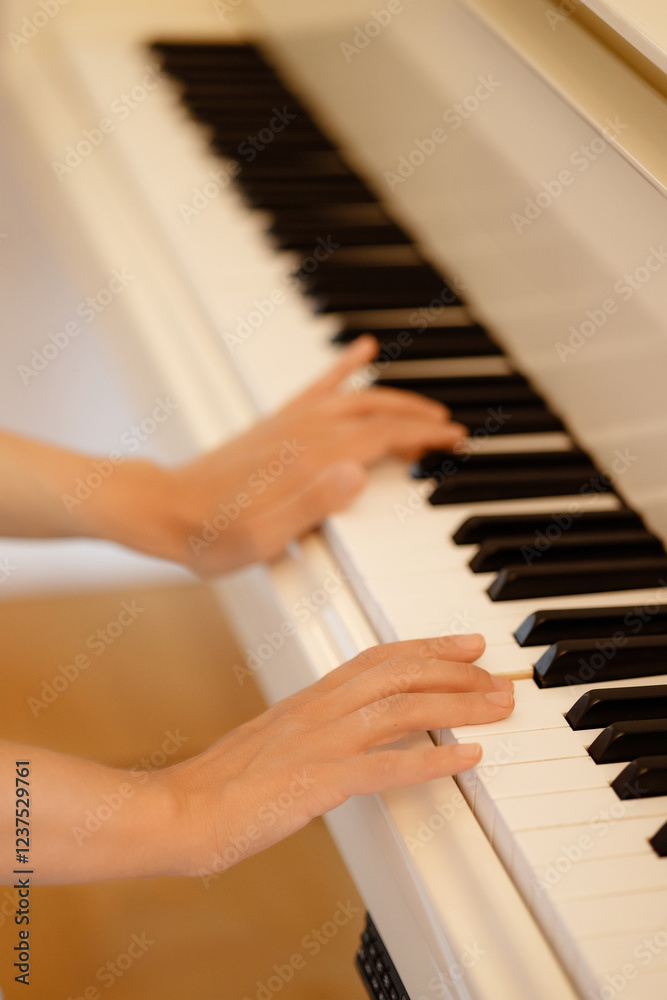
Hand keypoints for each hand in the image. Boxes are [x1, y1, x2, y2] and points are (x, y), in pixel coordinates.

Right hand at [161, 634, 512, 878]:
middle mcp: (319, 709)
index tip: (467, 645)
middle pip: (399, 674)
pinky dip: (433, 760)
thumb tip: (352, 735)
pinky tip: (468, 759)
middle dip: (456, 670)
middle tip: (499, 675)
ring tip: (498, 707)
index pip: (379, 658)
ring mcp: (318, 742)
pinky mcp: (315, 782)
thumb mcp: (274, 741)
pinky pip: (386, 766)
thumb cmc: (220, 784)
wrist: (177, 811)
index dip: (428, 648)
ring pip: (402, 709)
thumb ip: (314, 730)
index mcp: (309, 698)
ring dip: (458, 705)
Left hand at [170, 336, 466, 573]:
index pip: (384, 437)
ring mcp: (290, 424)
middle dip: (420, 419)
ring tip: (424, 409)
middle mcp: (305, 434)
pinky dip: (344, 366)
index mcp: (311, 460)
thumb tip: (359, 474)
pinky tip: (362, 351)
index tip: (455, 440)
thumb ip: (312, 506)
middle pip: (378, 414)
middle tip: (450, 431)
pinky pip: (318, 387)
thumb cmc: (213, 533)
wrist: (164, 510)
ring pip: (357, 398)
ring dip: (396, 400)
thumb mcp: (262, 538)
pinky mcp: (276, 423)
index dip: (425, 437)